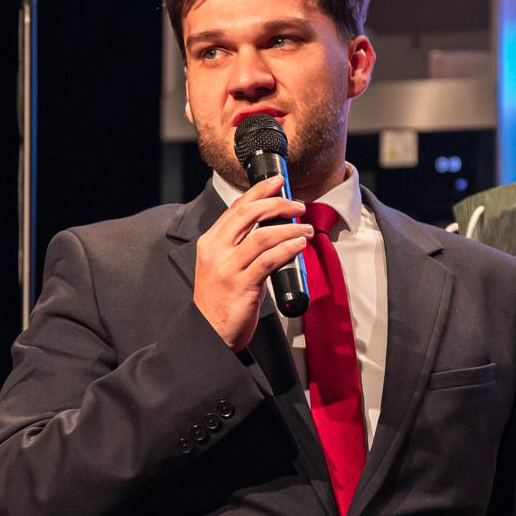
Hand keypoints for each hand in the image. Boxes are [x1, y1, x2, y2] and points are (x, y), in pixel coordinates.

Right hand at [193, 176, 311, 350]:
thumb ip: (240, 247)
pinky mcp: (242, 285)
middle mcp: (216, 251)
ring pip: (262, 236)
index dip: (259, 191)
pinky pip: (269, 260)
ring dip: (289, 229)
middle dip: (277, 204)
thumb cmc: (220, 300)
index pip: (236, 208)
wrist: (209, 333)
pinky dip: (288, 248)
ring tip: (306, 230)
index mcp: (210, 243)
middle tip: (298, 205)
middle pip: (248, 214)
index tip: (278, 181)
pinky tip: (299, 245)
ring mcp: (227, 268)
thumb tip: (273, 229)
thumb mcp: (223, 266)